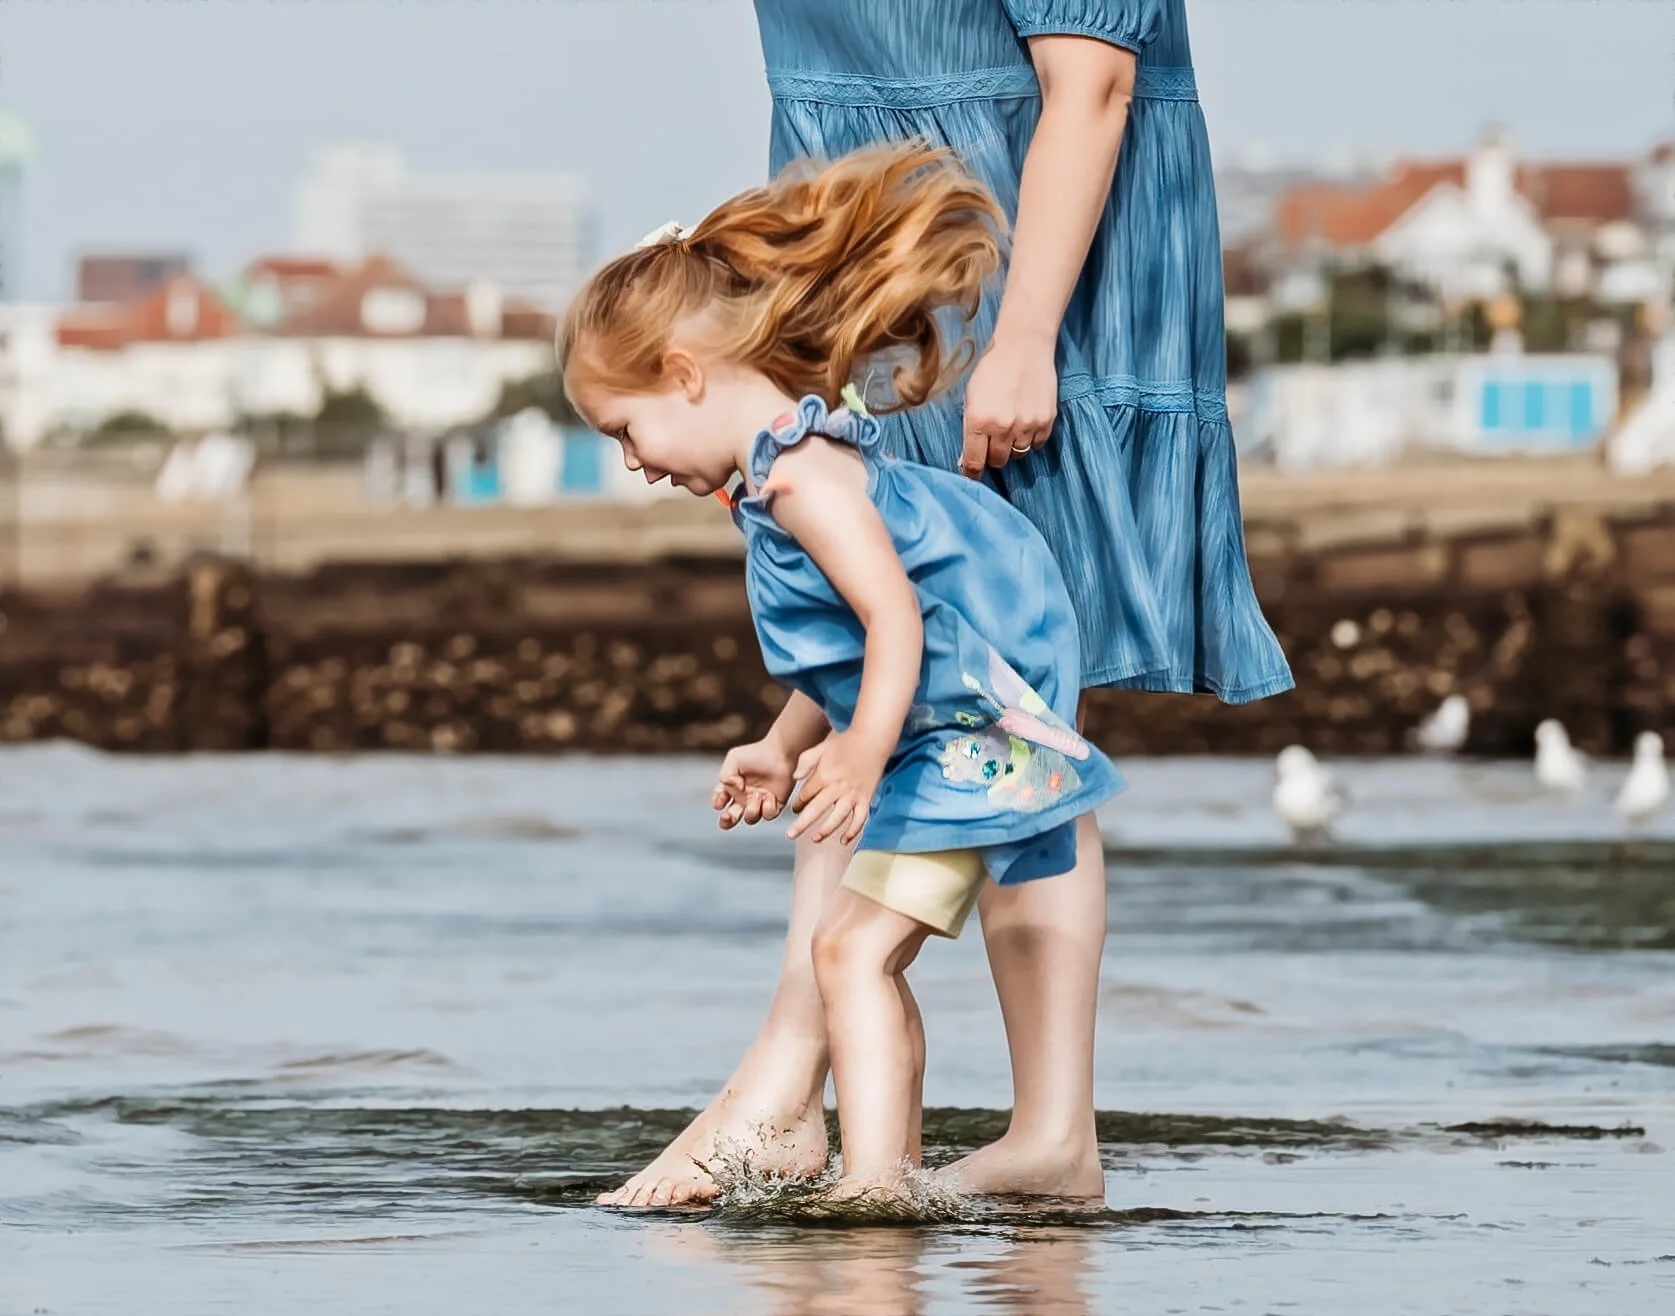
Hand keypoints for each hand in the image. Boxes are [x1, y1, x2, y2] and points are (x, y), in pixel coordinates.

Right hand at [712, 736, 797, 830]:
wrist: (780, 753)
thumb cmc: (757, 754)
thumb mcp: (733, 759)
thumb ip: (726, 776)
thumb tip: (736, 790)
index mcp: (733, 787)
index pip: (719, 802)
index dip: (718, 803)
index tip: (723, 797)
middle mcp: (745, 797)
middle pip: (731, 818)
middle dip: (726, 821)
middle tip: (728, 816)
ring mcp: (760, 802)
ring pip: (750, 819)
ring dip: (751, 810)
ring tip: (757, 795)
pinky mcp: (775, 804)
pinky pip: (768, 815)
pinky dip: (768, 808)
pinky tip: (770, 795)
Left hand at [787, 730, 887, 845]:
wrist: (872, 739)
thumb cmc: (845, 743)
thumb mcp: (820, 747)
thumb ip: (805, 762)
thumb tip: (794, 778)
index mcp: (824, 775)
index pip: (806, 795)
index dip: (798, 804)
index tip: (795, 809)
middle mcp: (838, 787)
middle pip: (817, 809)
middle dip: (802, 824)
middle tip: (790, 834)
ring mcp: (853, 794)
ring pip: (839, 817)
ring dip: (826, 830)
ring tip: (815, 839)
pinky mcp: (866, 798)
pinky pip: (860, 819)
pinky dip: (853, 831)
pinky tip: (844, 840)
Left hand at [960, 332, 1058, 476]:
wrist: (1024, 346)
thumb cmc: (992, 369)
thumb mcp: (971, 397)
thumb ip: (968, 429)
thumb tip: (966, 460)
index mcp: (978, 421)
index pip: (974, 462)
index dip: (972, 472)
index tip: (972, 474)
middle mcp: (1002, 427)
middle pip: (997, 461)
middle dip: (992, 456)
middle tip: (991, 442)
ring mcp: (1026, 425)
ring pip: (1018, 455)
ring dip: (1011, 447)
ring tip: (1010, 427)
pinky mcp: (1045, 421)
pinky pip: (1036, 444)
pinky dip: (1030, 439)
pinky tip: (1025, 421)